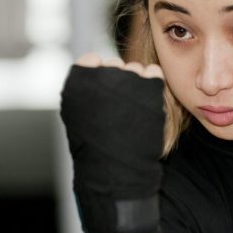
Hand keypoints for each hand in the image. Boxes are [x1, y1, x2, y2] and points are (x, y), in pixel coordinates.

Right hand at [60, 53, 165, 232]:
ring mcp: (127, 78)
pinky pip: (154, 73)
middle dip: (118, 81)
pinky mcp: (150, 86)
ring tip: (133, 113)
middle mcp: (101, 74)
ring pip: (135, 69)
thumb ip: (85, 87)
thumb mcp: (78, 114)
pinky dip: (153, 85)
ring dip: (137, 84)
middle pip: (114, 65)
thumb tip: (93, 62)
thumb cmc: (95, 147)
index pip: (91, 61)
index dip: (98, 76)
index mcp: (78, 80)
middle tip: (120, 110)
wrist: (117, 171)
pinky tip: (148, 106)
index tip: (102, 96)